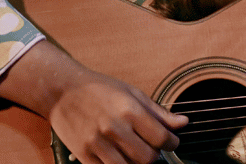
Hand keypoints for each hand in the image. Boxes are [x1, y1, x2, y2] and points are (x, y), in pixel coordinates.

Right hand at [0, 40, 187, 163]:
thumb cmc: (99, 89)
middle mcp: (114, 128)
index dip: (172, 143)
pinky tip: (120, 156)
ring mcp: (98, 144)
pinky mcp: (84, 155)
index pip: (161, 138)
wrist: (62, 91)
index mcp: (129, 110)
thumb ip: (159, 112)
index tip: (172, 142)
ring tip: (137, 152)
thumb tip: (183, 123)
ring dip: (138, 163)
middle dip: (156, 155)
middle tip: (153, 147)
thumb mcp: (133, 93)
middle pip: (148, 158)